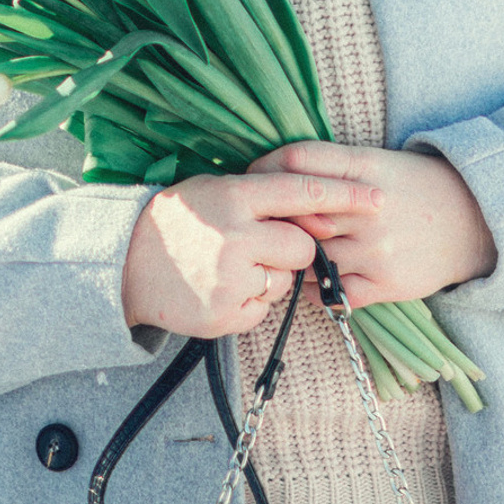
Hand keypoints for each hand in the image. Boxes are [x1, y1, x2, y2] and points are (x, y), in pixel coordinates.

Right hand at [121, 169, 383, 338]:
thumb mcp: (215, 190)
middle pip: (303, 246)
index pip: (304, 190)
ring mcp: (230, 277)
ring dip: (270, 276)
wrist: (125, 261)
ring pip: (286, 281)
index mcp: (235, 195)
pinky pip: (264, 309)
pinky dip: (251, 301)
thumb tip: (318, 207)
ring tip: (231, 266)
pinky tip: (221, 288)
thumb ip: (262, 195)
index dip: (346, 196)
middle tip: (262, 244)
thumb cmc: (179, 219)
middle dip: (294, 248)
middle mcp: (236, 235)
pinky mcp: (226, 314)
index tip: (378, 200)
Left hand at [244, 142, 495, 307]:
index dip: (266, 168)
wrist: (474, 220)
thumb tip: (272, 175)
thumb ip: (331, 168)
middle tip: (259, 224)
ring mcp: (377, 248)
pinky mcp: (387, 284)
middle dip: (274, 220)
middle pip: (297, 212)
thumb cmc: (414, 187)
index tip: (253, 179)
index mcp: (365, 166)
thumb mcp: (376, 161)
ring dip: (293, 259)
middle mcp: (369, 207)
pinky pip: (332, 293)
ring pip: (309, 258)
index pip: (298, 161)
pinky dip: (315, 289)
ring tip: (286, 255)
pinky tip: (314, 280)